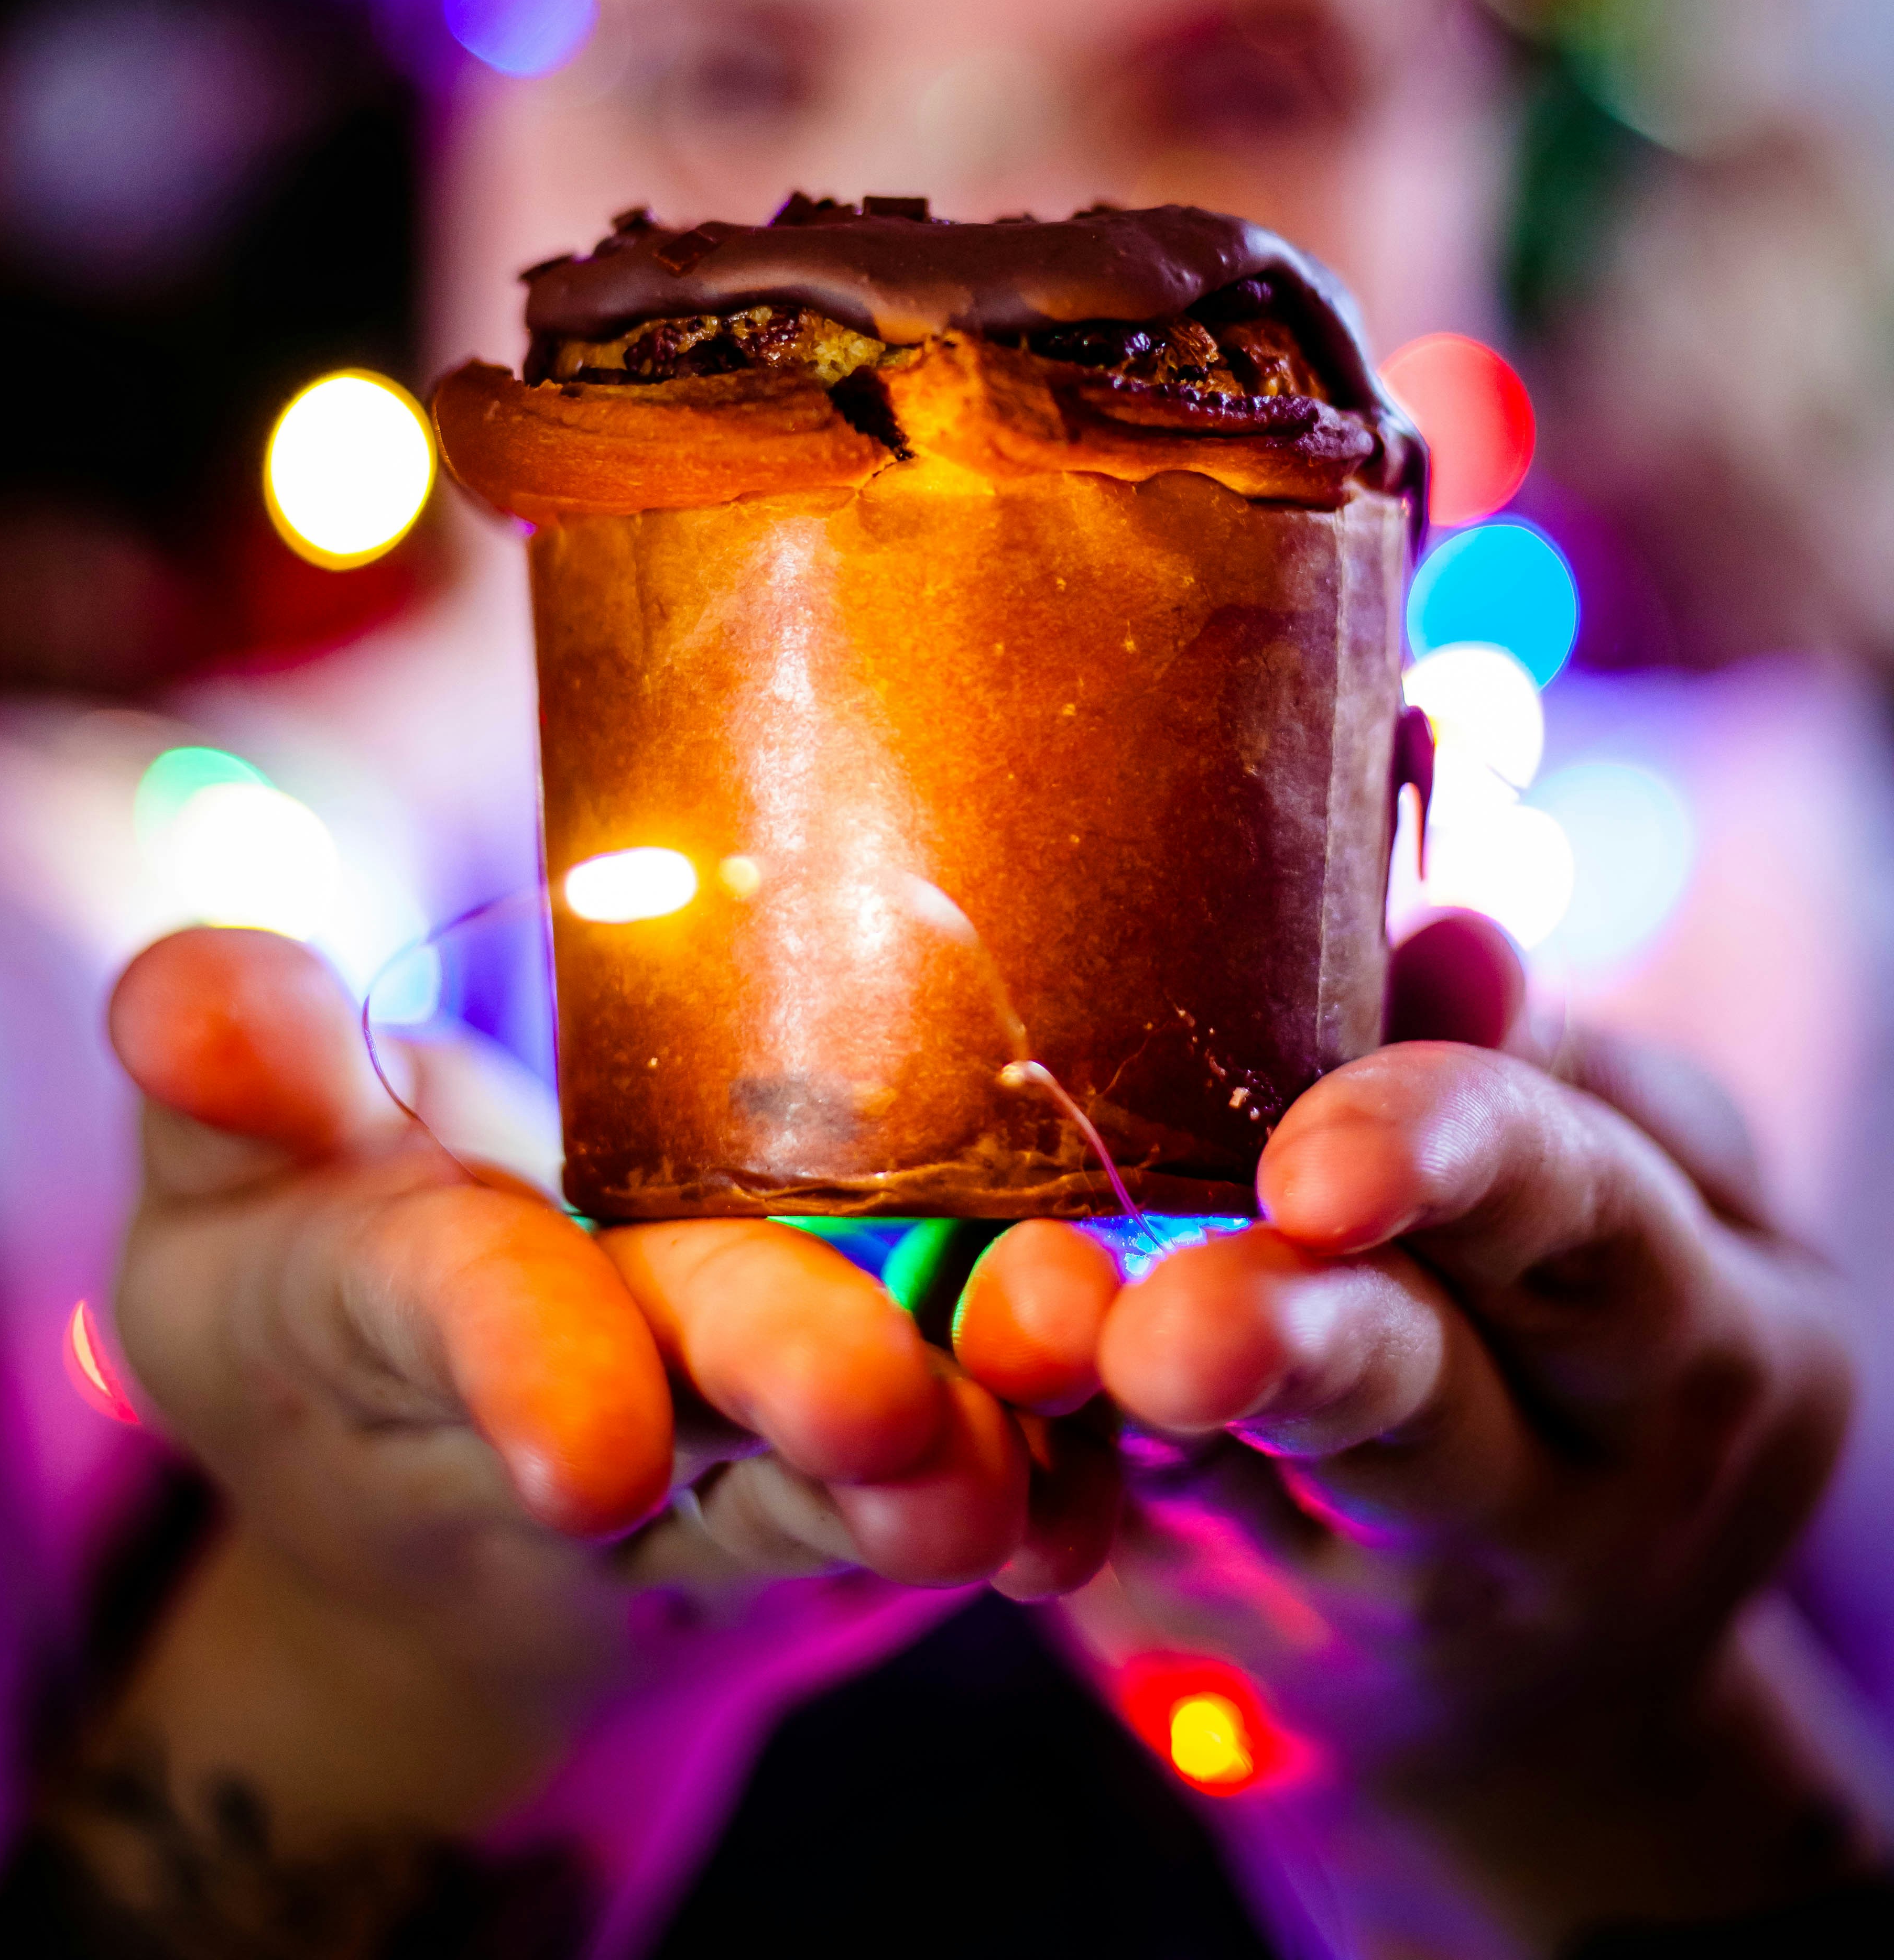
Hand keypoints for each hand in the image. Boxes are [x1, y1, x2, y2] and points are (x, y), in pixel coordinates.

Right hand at [100, 927, 1112, 1854]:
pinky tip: (1102, 1484)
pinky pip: (965, 1476)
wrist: (466, 1462)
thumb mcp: (239, 1172)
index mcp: (399, 1312)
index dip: (519, 1363)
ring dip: (947, 1461)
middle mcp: (592, 1392)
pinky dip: (1042, 1488)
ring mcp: (739, 1443)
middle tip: (879, 1407)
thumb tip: (189, 1000)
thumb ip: (234, 1075)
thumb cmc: (331, 1266)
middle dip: (786, 1389)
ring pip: (845, 1464)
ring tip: (1015, 1461)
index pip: (463, 1318)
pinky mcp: (864, 1451)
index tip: (584, 1444)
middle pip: (698, 1387)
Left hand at [953, 917, 1866, 1934]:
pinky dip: (1048, 1473)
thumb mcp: (1655, 1209)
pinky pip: (1133, 1543)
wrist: (1595, 1712)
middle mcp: (1555, 1490)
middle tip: (1161, 1327)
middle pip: (1405, 1387)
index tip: (1317, 1165)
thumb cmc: (1609, 1348)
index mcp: (1685, 1330)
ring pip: (1247, 1488)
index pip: (1565, 1208)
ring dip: (1129, 1419)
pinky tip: (971, 1407)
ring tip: (1030, 1345)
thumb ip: (1548, 1077)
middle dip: (1280, 1340)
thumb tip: (1458, 944)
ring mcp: (1390, 1595)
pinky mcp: (1238, 1645)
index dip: (1439, 1158)